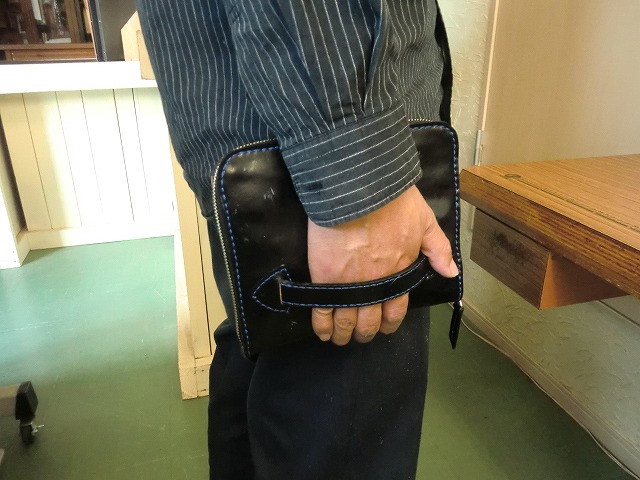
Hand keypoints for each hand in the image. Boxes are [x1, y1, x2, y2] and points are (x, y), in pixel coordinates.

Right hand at [307, 185, 458, 344]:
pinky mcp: (324, 278)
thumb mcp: (425, 222)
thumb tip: (451, 273)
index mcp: (398, 274)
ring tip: (339, 338)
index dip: (389, 323)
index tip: (384, 328)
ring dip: (343, 334)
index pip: (396, 310)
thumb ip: (438, 249)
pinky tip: (321, 332)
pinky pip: (322, 310)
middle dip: (365, 332)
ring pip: (345, 321)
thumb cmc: (394, 203)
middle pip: (369, 321)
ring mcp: (348, 285)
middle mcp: (375, 286)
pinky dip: (321, 325)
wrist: (360, 190)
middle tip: (360, 335)